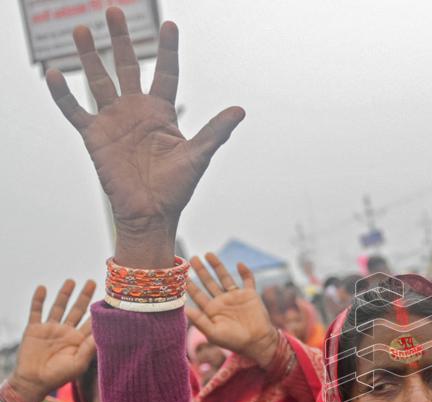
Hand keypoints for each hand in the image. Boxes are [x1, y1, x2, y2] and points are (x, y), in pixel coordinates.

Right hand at [9, 280, 96, 401]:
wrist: (33, 381)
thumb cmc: (59, 376)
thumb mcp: (79, 363)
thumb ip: (90, 347)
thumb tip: (104, 333)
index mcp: (79, 340)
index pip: (91, 321)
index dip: (99, 310)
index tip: (110, 298)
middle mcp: (66, 332)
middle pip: (77, 309)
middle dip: (85, 296)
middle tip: (94, 281)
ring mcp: (50, 329)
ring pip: (59, 307)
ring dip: (65, 294)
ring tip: (72, 281)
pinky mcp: (34, 329)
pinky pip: (36, 311)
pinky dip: (38, 299)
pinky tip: (43, 287)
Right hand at [45, 8, 243, 268]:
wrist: (152, 214)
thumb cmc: (177, 188)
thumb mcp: (198, 156)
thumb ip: (215, 131)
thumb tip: (240, 110)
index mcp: (161, 113)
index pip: (164, 73)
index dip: (166, 50)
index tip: (169, 25)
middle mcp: (135, 111)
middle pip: (126, 67)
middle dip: (121, 40)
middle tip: (115, 10)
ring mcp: (113, 121)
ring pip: (98, 81)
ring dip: (88, 56)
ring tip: (82, 30)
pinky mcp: (94, 137)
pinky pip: (74, 111)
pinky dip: (63, 94)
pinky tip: (53, 72)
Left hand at [186, 254, 279, 367]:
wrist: (258, 342)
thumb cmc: (234, 341)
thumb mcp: (214, 333)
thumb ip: (199, 321)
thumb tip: (184, 309)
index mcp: (212, 310)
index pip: (198, 295)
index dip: (189, 285)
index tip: (180, 275)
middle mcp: (222, 301)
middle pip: (209, 282)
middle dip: (201, 270)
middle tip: (192, 258)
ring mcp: (236, 297)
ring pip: (225, 278)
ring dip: (217, 266)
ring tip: (208, 254)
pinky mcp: (250, 295)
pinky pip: (248, 280)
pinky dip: (245, 272)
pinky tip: (240, 264)